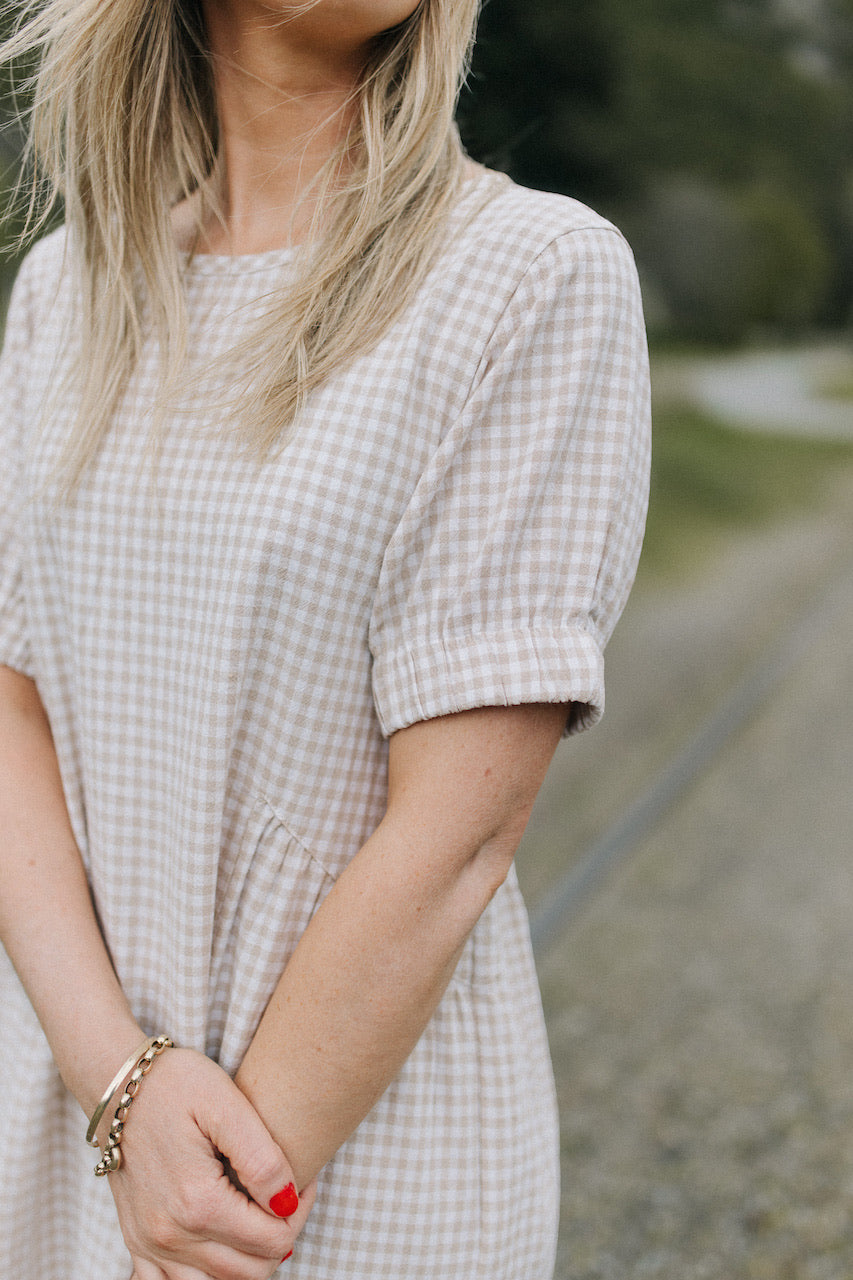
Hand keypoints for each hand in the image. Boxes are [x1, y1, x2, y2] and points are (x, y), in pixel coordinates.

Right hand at [102, 1047, 314, 1279]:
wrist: (118, 1083)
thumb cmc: (176, 1084)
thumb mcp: (226, 1103)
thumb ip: (262, 1159)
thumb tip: (289, 1203)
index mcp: (197, 1203)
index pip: (274, 1240)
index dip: (301, 1211)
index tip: (304, 1179)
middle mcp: (170, 1236)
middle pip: (251, 1272)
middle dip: (280, 1237)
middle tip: (285, 1195)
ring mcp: (150, 1245)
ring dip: (248, 1259)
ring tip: (257, 1215)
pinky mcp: (137, 1244)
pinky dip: (207, 1275)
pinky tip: (221, 1242)